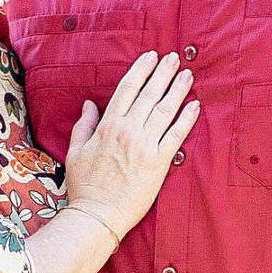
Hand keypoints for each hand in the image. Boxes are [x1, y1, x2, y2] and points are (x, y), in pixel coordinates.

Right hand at [63, 50, 198, 240]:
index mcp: (107, 126)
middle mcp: (128, 131)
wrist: (97, 215)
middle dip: (164, 73)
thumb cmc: (84, 186)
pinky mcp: (159, 162)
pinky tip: (195, 105)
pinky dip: (187, 119)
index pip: (127, 88)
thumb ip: (84, 125)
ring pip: (165, 110)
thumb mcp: (75, 152)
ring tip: (187, 74)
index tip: (151, 57)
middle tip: (175, 58)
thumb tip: (89, 104)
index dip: (141, 69)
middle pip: (150, 94)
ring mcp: (145, 146)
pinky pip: (176, 135)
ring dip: (178, 89)